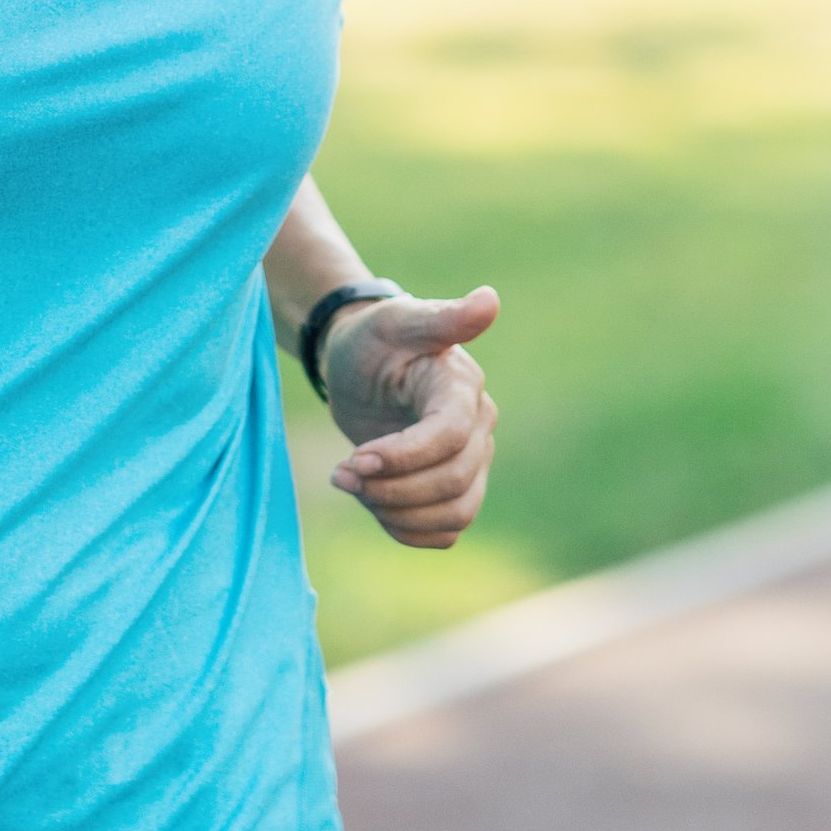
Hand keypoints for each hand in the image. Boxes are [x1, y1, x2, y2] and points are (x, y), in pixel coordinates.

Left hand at [321, 286, 500, 549]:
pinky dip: (407, 530)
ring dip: (397, 514)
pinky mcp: (455, 490)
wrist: (361, 369)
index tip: (354, 459)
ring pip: (455, 514)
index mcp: (462, 388)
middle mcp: (478, 428)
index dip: (404, 457)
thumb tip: (490, 298)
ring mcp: (471, 462)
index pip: (450, 437)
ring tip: (354, 487)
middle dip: (390, 488)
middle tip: (341, 473)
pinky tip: (372, 503)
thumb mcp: (394, 322)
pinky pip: (446, 531)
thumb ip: (441, 318)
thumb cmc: (373, 340)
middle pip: (452, 482)